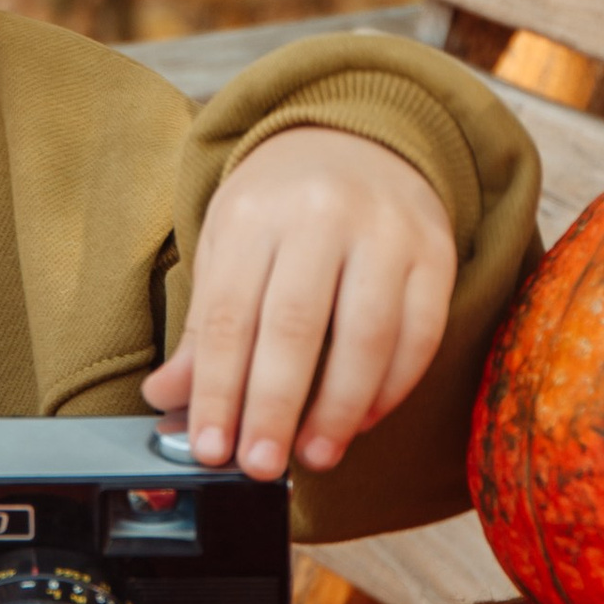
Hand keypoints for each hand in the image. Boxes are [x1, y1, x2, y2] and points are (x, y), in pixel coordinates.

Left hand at [142, 129, 456, 481]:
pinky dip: (391, 388)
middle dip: (275, 408)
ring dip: (338, 410)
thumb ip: (206, 325)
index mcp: (257, 213)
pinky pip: (419, 334)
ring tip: (313, 454)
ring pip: (367, 336)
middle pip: (296, 327)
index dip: (219, 390)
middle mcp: (322, 215)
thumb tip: (167, 396)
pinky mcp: (436, 253)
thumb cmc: (282, 205)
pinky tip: (362, 419)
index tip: (210, 447)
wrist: (356, 139)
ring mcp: (386, 232)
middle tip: (260, 465)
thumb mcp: (228, 245)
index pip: (231, 315)